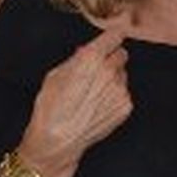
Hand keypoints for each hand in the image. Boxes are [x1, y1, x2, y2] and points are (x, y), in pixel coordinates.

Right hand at [19, 27, 131, 176]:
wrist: (57, 141)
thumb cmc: (50, 107)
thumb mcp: (55, 75)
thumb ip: (76, 59)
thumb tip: (86, 50)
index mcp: (91, 59)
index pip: (114, 36)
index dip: (112, 36)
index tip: (112, 35)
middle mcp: (110, 72)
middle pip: (122, 54)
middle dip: (110, 58)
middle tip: (96, 70)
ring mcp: (120, 91)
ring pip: (122, 75)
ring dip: (112, 78)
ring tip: (93, 93)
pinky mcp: (125, 107)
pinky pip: (124, 93)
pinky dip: (114, 96)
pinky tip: (97, 106)